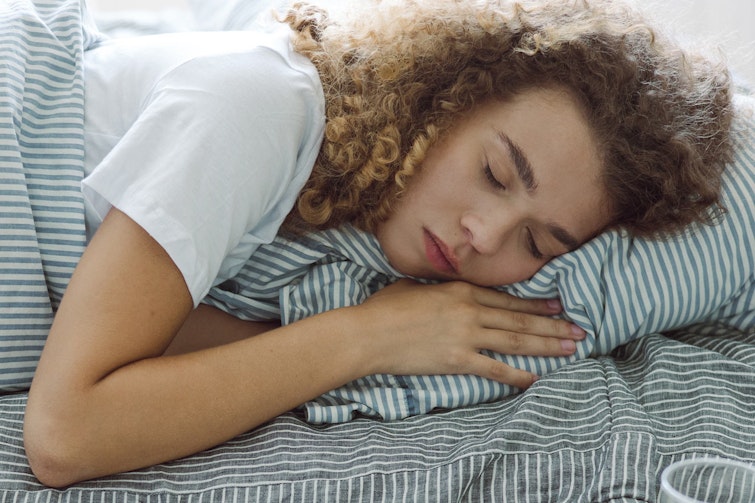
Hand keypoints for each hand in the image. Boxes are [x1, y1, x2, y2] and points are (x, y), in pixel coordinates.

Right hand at [355, 279, 584, 388]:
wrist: (369, 333)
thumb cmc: (385, 308)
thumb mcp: (415, 286)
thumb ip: (439, 288)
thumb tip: (447, 289)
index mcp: (461, 291)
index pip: (508, 299)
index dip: (536, 303)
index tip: (558, 304)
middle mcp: (470, 311)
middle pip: (520, 319)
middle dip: (553, 325)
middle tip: (579, 329)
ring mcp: (466, 336)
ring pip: (516, 340)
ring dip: (546, 345)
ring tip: (570, 349)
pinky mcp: (458, 361)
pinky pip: (495, 369)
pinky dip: (517, 375)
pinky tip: (535, 378)